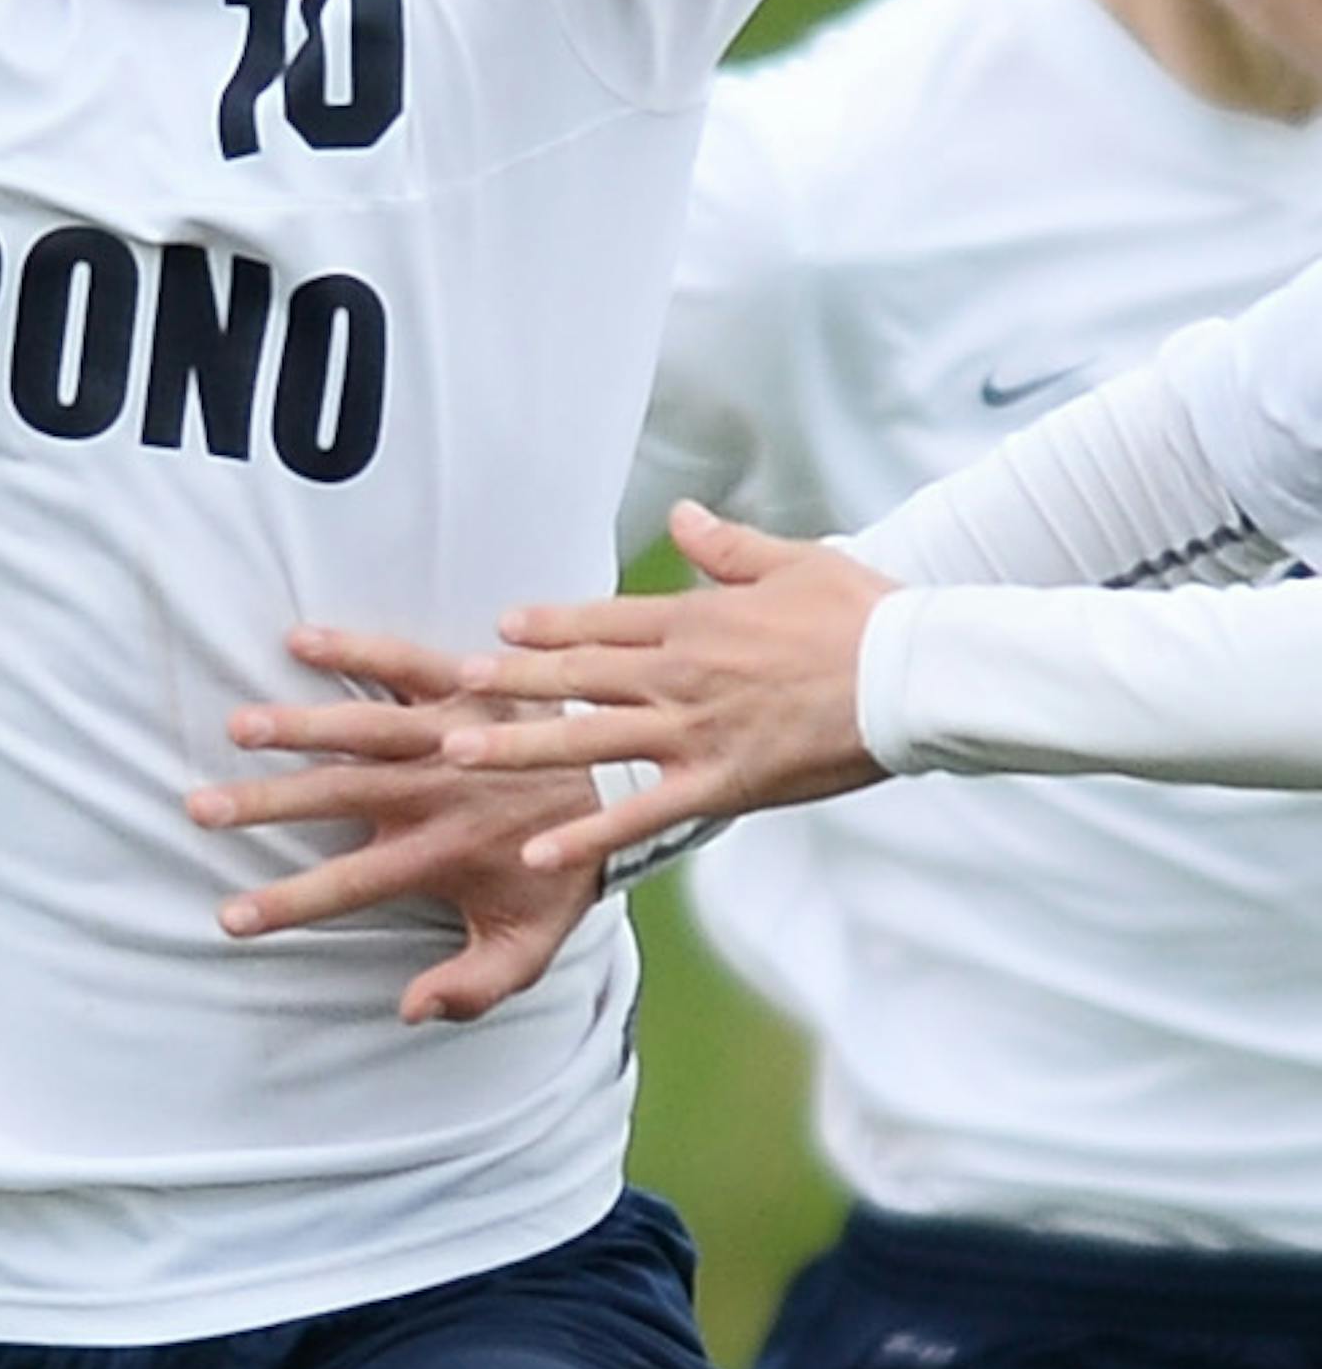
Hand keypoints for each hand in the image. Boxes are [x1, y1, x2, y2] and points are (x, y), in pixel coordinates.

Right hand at [187, 627, 599, 1023]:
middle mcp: (437, 792)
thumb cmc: (560, 873)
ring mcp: (450, 733)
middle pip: (338, 798)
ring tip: (239, 726)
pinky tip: (300, 638)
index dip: (288, 904)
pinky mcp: (467, 683)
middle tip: (200, 806)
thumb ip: (473, 987)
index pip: (350, 887)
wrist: (627, 788)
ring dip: (300, 726)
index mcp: (442, 855)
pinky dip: (358, 648)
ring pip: (364, 730)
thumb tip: (410, 1010)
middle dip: (267, 804)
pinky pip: (407, 660)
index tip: (228, 917)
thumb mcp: (529, 949)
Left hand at [438, 507, 893, 887]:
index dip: (550, 624)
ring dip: (521, 747)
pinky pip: (641, 815)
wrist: (914, 674)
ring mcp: (695, 733)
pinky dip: (588, 834)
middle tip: (454, 684)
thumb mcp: (792, 560)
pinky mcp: (721, 784)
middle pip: (579, 677)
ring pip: (590, 741)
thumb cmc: (864, 614)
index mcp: (697, 620)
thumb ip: (725, 547)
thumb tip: (680, 516)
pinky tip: (539, 851)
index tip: (504, 626)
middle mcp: (681, 675)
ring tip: (460, 752)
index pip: (605, 621)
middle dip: (512, 682)